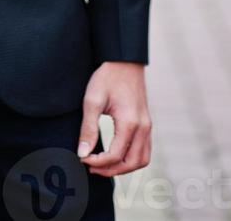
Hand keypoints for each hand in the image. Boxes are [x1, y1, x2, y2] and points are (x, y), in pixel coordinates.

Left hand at [77, 61, 151, 175]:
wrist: (124, 60)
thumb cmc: (107, 77)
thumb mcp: (92, 100)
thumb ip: (88, 128)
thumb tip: (82, 153)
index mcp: (130, 122)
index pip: (116, 155)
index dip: (98, 162)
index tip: (82, 158)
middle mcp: (143, 127)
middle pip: (132, 163)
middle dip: (111, 170)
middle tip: (91, 166)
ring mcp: (147, 126)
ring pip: (141, 160)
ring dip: (123, 167)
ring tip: (103, 165)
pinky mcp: (146, 123)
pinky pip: (144, 150)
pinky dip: (131, 158)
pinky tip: (115, 155)